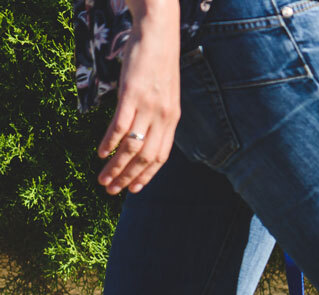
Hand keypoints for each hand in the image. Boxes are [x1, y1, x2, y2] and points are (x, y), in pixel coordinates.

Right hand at [97, 0, 180, 194]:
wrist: (159, 35)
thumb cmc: (158, 64)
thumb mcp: (165, 95)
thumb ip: (159, 116)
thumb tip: (147, 134)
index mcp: (172, 120)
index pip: (161, 156)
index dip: (148, 175)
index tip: (134, 190)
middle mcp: (163, 117)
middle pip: (146, 157)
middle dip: (128, 177)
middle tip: (112, 191)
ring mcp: (148, 106)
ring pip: (132, 146)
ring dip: (116, 166)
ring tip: (103, 179)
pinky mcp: (132, 94)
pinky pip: (121, 124)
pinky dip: (110, 141)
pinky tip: (101, 153)